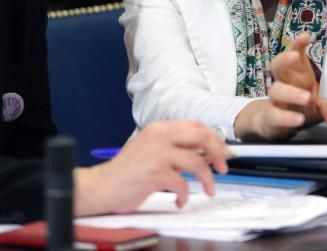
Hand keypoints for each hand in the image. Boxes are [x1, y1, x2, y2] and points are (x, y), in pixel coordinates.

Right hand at [73, 120, 228, 215]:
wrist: (103, 186)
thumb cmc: (128, 171)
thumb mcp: (152, 150)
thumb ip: (174, 148)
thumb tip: (204, 154)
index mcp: (160, 128)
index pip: (196, 125)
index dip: (214, 138)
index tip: (222, 152)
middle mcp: (160, 136)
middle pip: (201, 136)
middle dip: (218, 152)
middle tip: (222, 167)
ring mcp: (157, 154)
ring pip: (197, 161)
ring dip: (208, 178)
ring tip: (209, 189)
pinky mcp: (154, 174)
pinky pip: (182, 184)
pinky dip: (185, 195)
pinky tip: (180, 201)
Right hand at [233, 33, 326, 140]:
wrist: (276, 126)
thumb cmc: (299, 107)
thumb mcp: (318, 106)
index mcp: (295, 75)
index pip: (293, 54)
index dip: (297, 45)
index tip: (306, 36)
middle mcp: (283, 83)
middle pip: (276, 66)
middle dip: (285, 59)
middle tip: (295, 56)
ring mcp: (275, 100)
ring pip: (276, 91)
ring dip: (292, 93)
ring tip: (308, 98)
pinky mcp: (271, 118)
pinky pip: (275, 115)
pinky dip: (287, 117)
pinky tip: (299, 119)